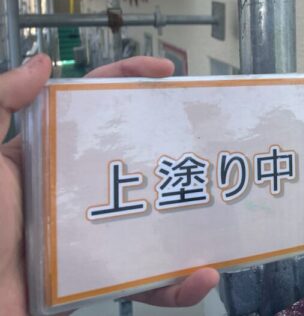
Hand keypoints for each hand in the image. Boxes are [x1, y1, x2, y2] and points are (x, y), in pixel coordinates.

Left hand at [0, 55, 218, 314]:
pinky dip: (179, 284)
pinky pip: (148, 282)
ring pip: (152, 219)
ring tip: (217, 207)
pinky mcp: (98, 278)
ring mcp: (91, 234)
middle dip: (175, 144)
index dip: (130, 80)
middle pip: (136, 156)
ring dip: (189, 216)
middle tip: (207, 135)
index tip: (166, 72)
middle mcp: (75, 190)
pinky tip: (202, 275)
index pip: (94, 106)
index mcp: (49, 158)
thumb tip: (43, 63)